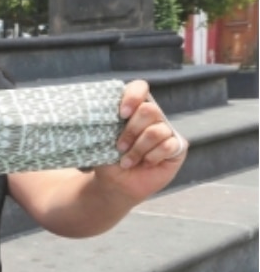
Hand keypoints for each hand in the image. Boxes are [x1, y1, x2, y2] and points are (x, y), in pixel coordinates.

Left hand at [94, 80, 184, 199]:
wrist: (117, 184)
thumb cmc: (109, 160)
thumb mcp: (101, 141)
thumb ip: (104, 125)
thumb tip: (94, 112)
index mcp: (133, 109)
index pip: (140, 88)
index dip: (133, 97)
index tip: (121, 114)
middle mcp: (152, 117)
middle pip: (150, 110)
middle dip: (131, 131)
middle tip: (120, 147)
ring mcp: (167, 130)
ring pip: (156, 131)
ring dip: (138, 149)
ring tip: (128, 161)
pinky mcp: (177, 146)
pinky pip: (169, 146)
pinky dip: (152, 157)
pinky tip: (145, 163)